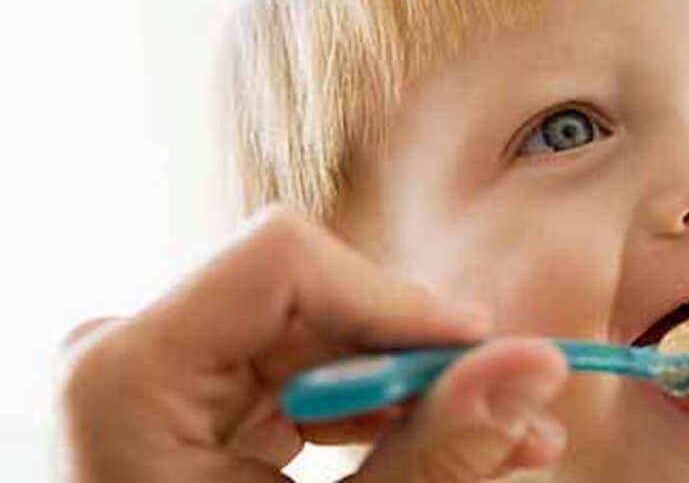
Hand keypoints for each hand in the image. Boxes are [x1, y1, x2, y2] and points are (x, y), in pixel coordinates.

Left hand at [58, 206, 568, 481]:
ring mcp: (159, 374)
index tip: (482, 350)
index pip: (281, 261)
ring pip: (318, 335)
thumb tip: (533, 365)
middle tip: (515, 404)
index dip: (394, 297)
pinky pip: (299, 375)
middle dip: (419, 355)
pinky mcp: (190, 402)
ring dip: (410, 388)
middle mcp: (132, 351)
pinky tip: (434, 441)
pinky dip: (370, 411)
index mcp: (127, 374)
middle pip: (310, 298)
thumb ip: (434, 454)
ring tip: (502, 438)